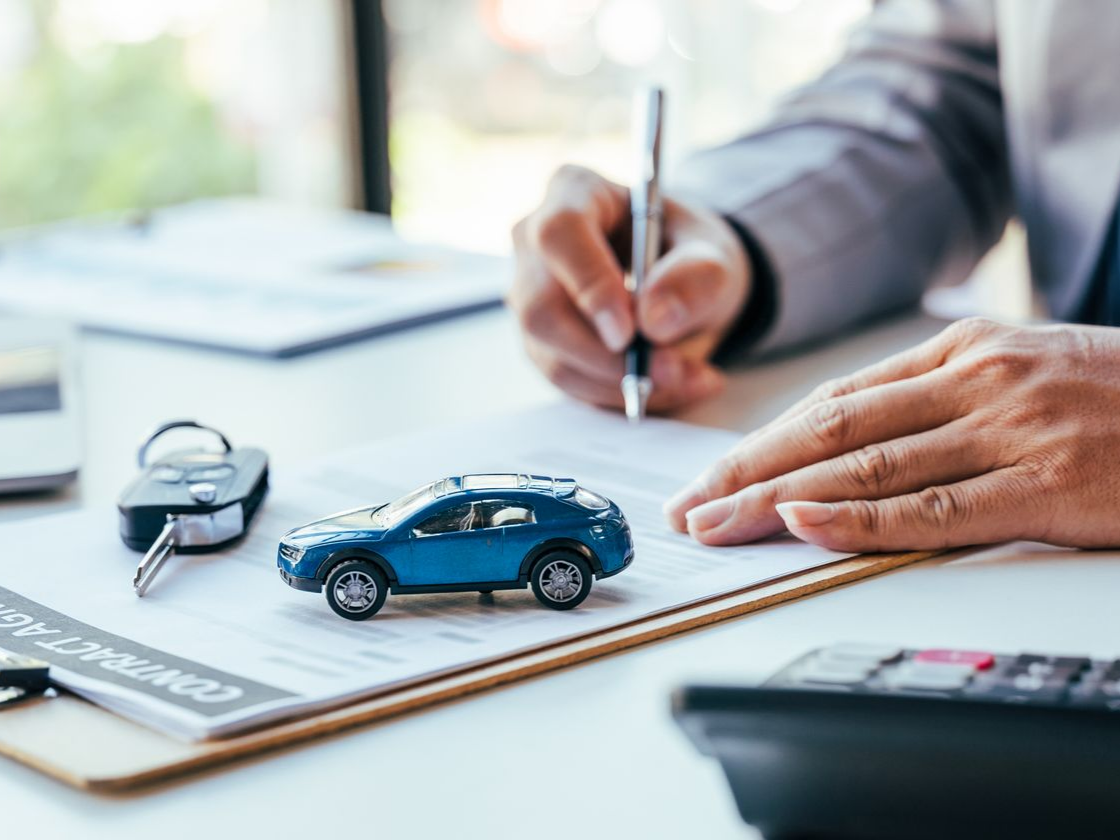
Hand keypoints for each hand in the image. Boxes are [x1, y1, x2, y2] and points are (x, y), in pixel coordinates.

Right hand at [508, 165, 750, 411]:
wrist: (683, 287)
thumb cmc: (690, 255)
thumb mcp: (714, 256)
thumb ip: (695, 278)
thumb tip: (653, 320)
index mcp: (574, 193)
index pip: (560, 234)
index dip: (589, 285)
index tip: (629, 331)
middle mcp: (535, 243)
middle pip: (541, 308)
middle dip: (607, 355)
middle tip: (669, 370)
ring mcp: (530, 296)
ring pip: (553, 356)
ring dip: (622, 382)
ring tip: (688, 378)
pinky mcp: (540, 343)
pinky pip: (569, 382)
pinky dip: (620, 395)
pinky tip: (666, 387)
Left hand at [664, 317, 1119, 551]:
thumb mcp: (1024, 373)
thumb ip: (941, 400)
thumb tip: (853, 442)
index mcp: (962, 351)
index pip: (833, 400)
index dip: (761, 441)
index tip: (709, 475)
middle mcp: (974, 381)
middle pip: (828, 429)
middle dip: (746, 472)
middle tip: (688, 508)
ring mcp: (1009, 429)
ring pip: (864, 465)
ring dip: (777, 499)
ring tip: (718, 525)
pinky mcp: (1047, 485)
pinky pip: (932, 507)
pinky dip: (858, 518)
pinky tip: (801, 525)